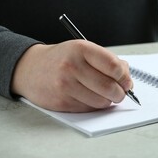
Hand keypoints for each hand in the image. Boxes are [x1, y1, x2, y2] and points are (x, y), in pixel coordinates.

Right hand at [12, 40, 132, 111]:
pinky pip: (88, 109)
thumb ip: (107, 61)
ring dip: (108, 101)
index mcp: (82, 49)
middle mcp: (72, 66)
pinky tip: (89, 97)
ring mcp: (65, 85)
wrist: (30, 68)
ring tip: (103, 94)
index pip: (114, 67)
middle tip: (120, 92)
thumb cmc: (63, 58)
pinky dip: (94, 105)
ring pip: (101, 101)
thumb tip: (127, 78)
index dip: (125, 77)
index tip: (127, 81)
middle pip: (109, 87)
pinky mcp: (61, 102)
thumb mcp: (84, 50)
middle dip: (120, 93)